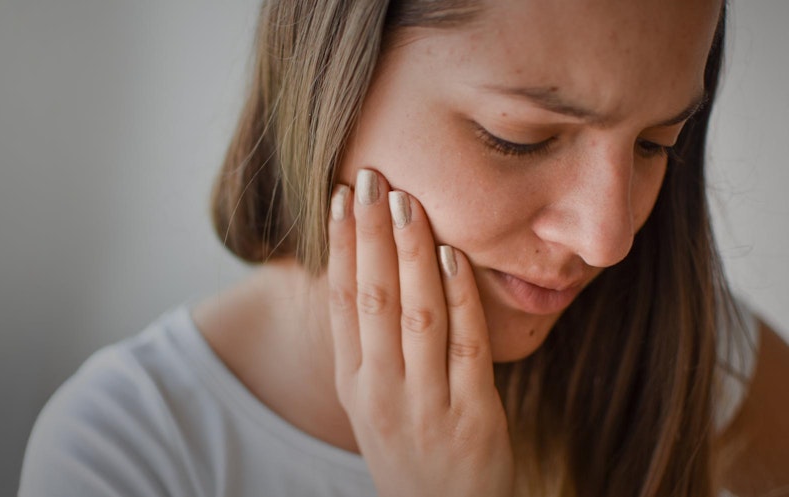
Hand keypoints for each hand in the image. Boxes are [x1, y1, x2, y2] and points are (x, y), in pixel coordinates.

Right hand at [327, 169, 513, 496]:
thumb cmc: (410, 447)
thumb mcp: (373, 400)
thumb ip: (368, 342)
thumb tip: (362, 268)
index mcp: (353, 382)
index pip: (340, 300)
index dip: (339, 245)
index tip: (341, 195)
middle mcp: (381, 391)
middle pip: (372, 297)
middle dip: (370, 233)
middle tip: (371, 177)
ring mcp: (426, 404)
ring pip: (414, 313)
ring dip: (412, 252)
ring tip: (408, 201)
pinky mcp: (473, 417)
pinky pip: (465, 346)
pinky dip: (459, 297)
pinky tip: (455, 255)